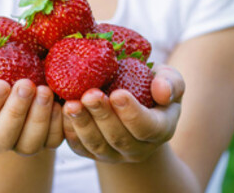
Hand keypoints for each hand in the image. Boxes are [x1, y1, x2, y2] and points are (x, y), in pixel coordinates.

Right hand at [0, 63, 64, 154]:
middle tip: (26, 85)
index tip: (1, 84)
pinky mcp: (46, 140)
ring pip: (28, 144)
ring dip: (37, 118)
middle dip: (14, 112)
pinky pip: (52, 141)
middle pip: (0, 138)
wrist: (26, 75)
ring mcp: (22, 142)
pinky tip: (59, 104)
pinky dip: (56, 124)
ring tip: (44, 90)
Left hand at [61, 65, 185, 162]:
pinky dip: (69, 131)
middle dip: (103, 116)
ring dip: (82, 124)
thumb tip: (163, 92)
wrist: (132, 102)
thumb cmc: (151, 86)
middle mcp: (137, 148)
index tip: (118, 93)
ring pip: (96, 145)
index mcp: (160, 130)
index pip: (147, 127)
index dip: (132, 113)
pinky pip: (79, 147)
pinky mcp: (92, 153)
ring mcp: (114, 154)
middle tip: (90, 94)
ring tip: (71, 104)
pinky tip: (62, 112)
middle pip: (119, 138)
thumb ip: (171, 82)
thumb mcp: (168, 79)